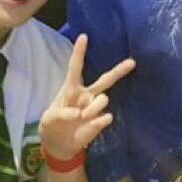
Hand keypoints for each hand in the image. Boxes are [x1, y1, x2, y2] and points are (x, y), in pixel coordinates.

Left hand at [39, 35, 135, 161]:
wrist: (60, 145)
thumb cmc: (51, 126)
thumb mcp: (48, 119)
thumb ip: (61, 114)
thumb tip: (78, 114)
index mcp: (70, 89)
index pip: (75, 67)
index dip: (79, 52)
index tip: (84, 36)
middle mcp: (86, 95)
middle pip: (105, 80)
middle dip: (118, 71)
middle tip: (132, 62)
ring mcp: (94, 108)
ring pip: (103, 99)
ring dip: (94, 107)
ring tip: (82, 117)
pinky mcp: (100, 121)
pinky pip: (105, 117)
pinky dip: (98, 121)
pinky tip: (91, 124)